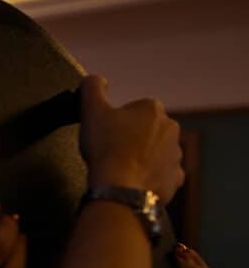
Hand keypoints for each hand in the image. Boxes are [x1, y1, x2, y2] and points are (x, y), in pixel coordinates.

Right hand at [80, 75, 184, 203]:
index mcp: (152, 108)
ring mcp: (175, 155)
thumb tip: (95, 79)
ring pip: (156, 153)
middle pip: (147, 131)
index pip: (133, 109)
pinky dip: (151, 178)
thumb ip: (92, 88)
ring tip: (121, 169)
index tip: (106, 134)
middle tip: (111, 151)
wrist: (119, 187)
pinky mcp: (175, 179)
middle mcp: (171, 129)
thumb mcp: (91, 110)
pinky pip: (163, 175)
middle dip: (132, 139)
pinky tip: (134, 182)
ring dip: (142, 158)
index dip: (116, 121)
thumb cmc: (106, 147)